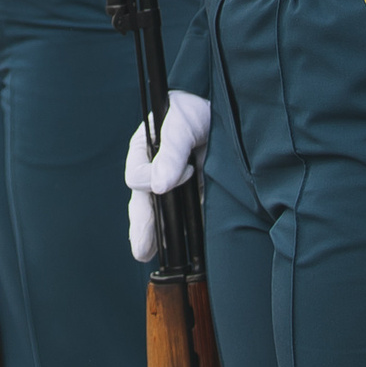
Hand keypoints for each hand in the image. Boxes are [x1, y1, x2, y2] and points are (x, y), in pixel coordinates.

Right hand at [123, 89, 212, 262]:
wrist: (227, 114)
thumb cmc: (194, 111)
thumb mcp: (182, 123)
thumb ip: (171, 151)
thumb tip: (159, 186)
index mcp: (143, 154)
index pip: (138, 177)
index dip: (156, 178)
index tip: (188, 171)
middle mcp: (154, 174)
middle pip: (142, 204)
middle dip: (142, 227)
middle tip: (142, 250)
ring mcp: (173, 188)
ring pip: (160, 216)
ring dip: (158, 235)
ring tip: (150, 254)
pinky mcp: (193, 199)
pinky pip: (184, 220)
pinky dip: (182, 234)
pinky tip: (183, 251)